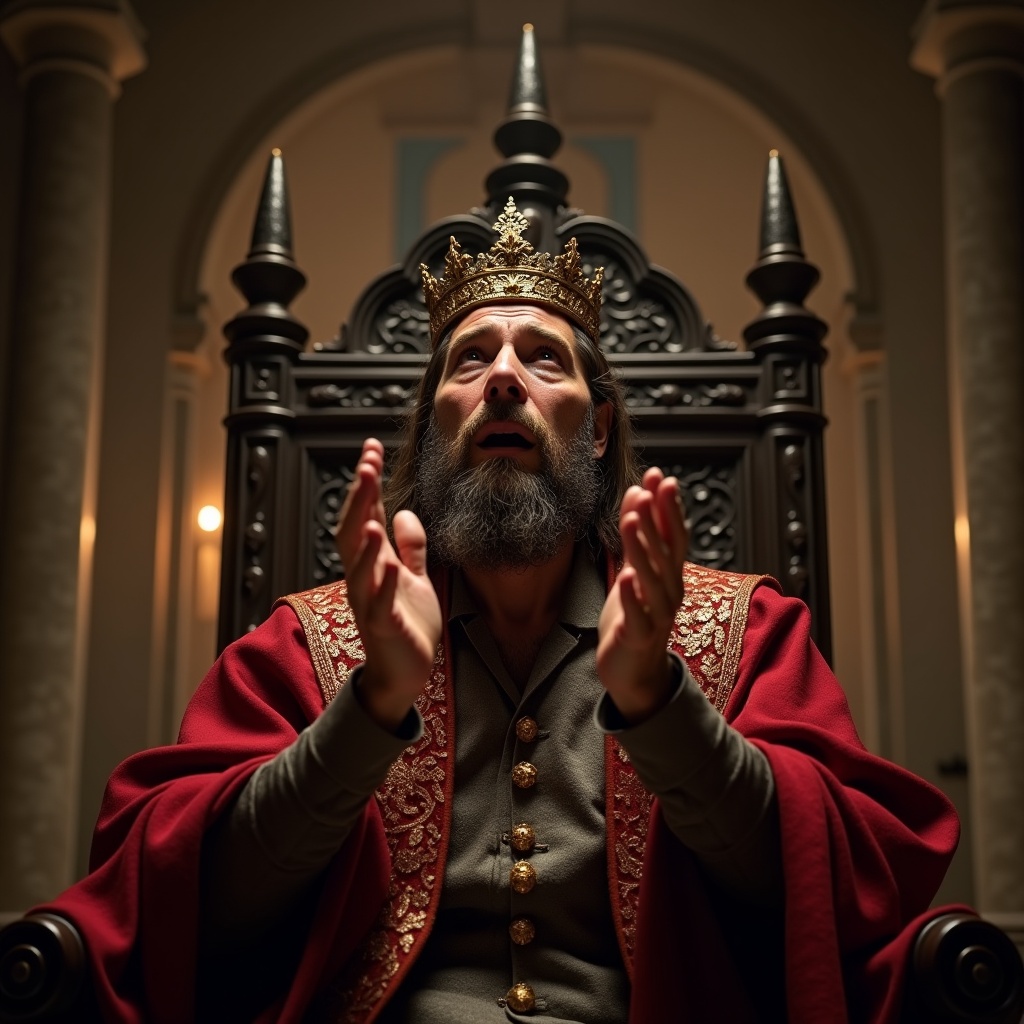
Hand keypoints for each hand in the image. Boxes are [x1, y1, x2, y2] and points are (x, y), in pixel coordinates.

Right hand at [336, 438, 441, 730]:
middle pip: (353, 532)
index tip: (370, 448)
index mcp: (374, 563)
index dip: (366, 483)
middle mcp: (365, 578)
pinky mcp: (382, 627)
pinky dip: (383, 584)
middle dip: (360, 498)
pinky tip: (391, 566)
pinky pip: (378, 604)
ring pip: (358, 567)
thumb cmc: (408, 626)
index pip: (365, 514)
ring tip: (371, 512)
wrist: (405, 674)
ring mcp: (370, 602)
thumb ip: (410, 549)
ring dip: (364, 540)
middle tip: (367, 465)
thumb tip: (403, 514)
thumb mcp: (415, 580)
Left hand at [597, 467, 688, 724]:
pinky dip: (631, 596)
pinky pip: (638, 616)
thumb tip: (639, 491)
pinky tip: (624, 576)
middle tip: (647, 490)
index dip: (669, 507)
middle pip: (667, 552)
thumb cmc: (634, 616)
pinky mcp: (640, 638)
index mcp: (669, 574)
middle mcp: (670, 592)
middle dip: (657, 520)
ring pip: (654, 580)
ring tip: (630, 522)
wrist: (633, 671)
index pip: (674, 534)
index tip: (661, 477)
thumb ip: (636, 534)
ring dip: (642, 550)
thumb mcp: (633, 570)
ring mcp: (657, 616)